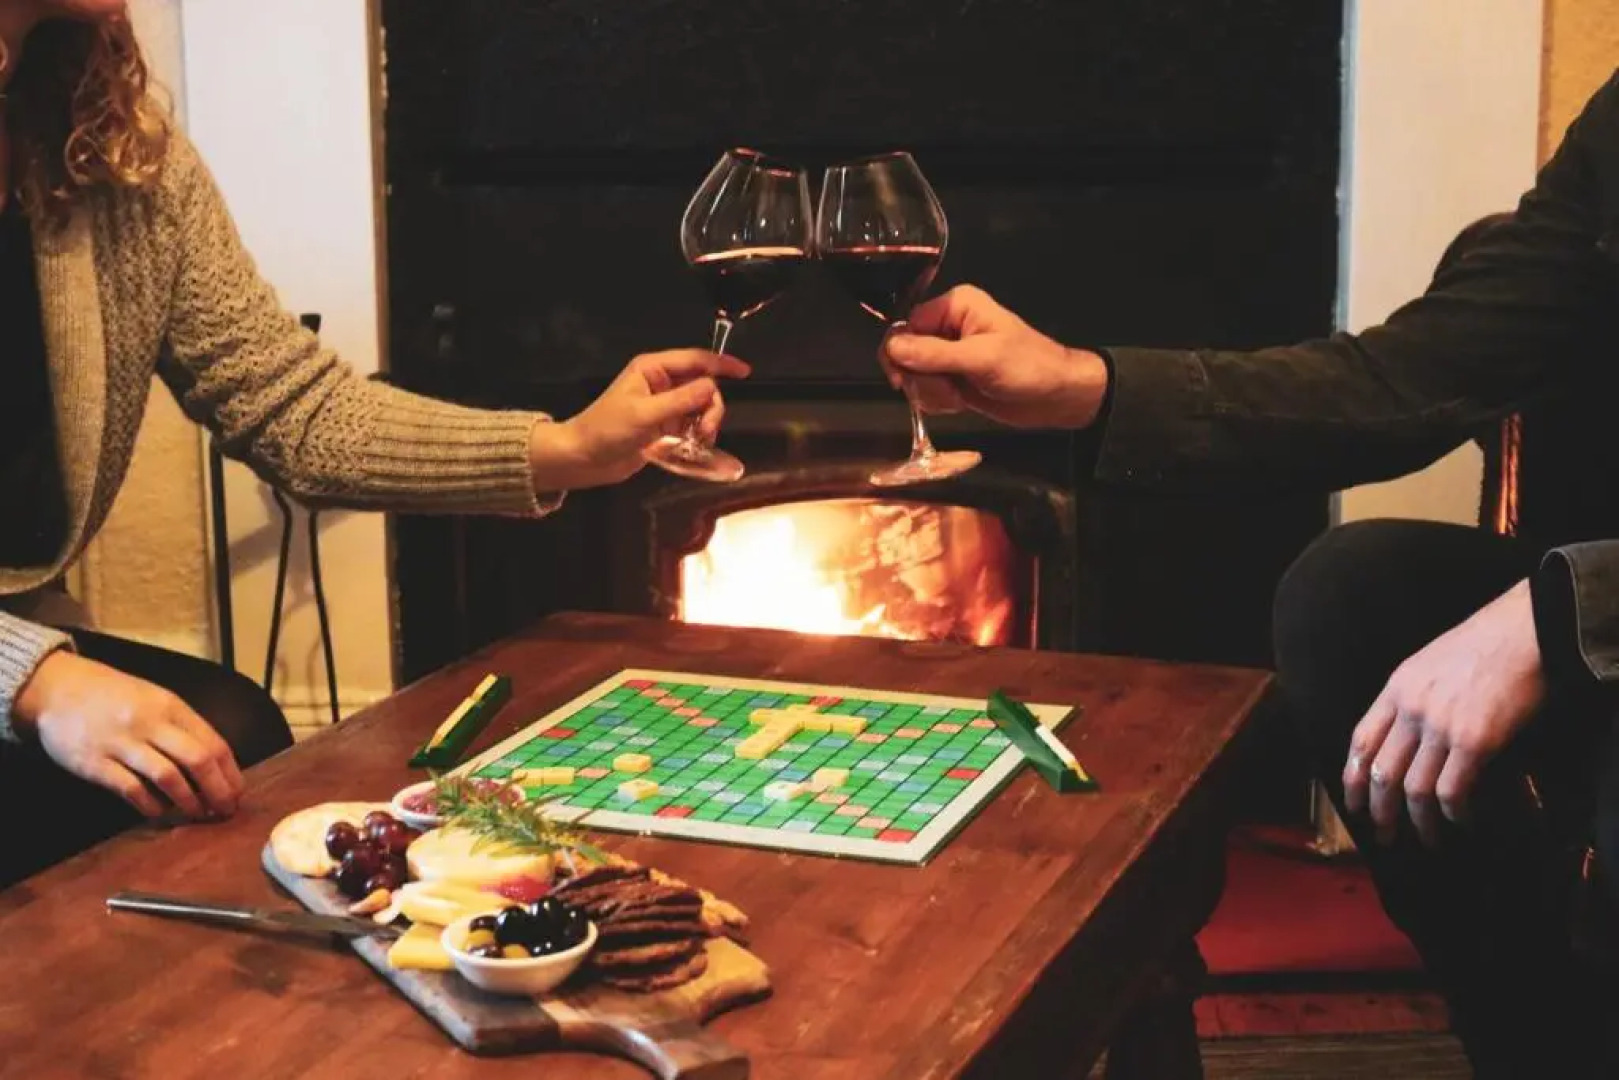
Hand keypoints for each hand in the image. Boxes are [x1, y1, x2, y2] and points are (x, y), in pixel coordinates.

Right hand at [11, 651, 243, 818]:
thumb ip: (183, 726)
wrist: (57, 688)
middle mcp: (150, 723)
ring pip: (168, 776)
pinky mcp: (95, 762)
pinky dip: (151, 805)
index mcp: (171, 706)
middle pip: (198, 760)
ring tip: (198, 814)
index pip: (214, 743)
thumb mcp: (155, 699)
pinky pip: (131, 789)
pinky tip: (159, 812)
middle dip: (219, 790)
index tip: (238, 794)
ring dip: (189, 801)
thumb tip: (216, 763)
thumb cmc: (114, 696)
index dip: (231, 774)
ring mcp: (122, 742)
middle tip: (226, 811)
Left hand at [528, 349, 750, 489]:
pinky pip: (692, 423)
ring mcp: (663, 404)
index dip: (721, 364)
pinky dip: (698, 434)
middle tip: (708, 430)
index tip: (745, 372)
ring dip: (707, 422)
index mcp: (652, 369)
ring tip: (700, 440)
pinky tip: (695, 445)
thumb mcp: (644, 415)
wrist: (584, 457)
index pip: (694, 360)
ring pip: (700, 406)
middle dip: (711, 406)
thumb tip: (712, 387)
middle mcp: (661, 382)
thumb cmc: (606, 430)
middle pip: (703, 385)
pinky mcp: (664, 425)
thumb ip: (681, 401)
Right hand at [881, 285, 1109, 428]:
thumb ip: (934, 354)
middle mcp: (949, 326)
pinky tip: (959, 403)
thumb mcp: (981, 358)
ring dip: (931, 393)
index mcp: (956, 306)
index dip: (900, 353)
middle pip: (906, 352)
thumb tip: (893, 348)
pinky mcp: (953, 377)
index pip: (906, 325)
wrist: (1056, 396)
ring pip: (914, 375)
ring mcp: (950, 353)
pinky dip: (938, 401)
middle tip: (947, 390)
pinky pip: (927, 389)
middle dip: (921, 378)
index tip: (903, 380)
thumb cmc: (1028, 367)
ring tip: (958, 398)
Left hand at [1343, 579, 1545, 845]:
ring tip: (1429, 840)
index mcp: (1396, 688)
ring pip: (1415, 789)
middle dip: (1380, 812)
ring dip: (1420, 823)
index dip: (1354, 779)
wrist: (1524, 631)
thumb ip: (1413, 697)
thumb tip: (1410, 738)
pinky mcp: (1475, 741)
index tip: (1354, 804)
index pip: (1361, 742)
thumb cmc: (1485, 644)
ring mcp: (1440, 726)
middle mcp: (1411, 709)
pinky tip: (1463, 822)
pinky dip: (1455, 814)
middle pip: (1382, 773)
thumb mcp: (1429, 662)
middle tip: (1386, 837)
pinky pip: (1453, 791)